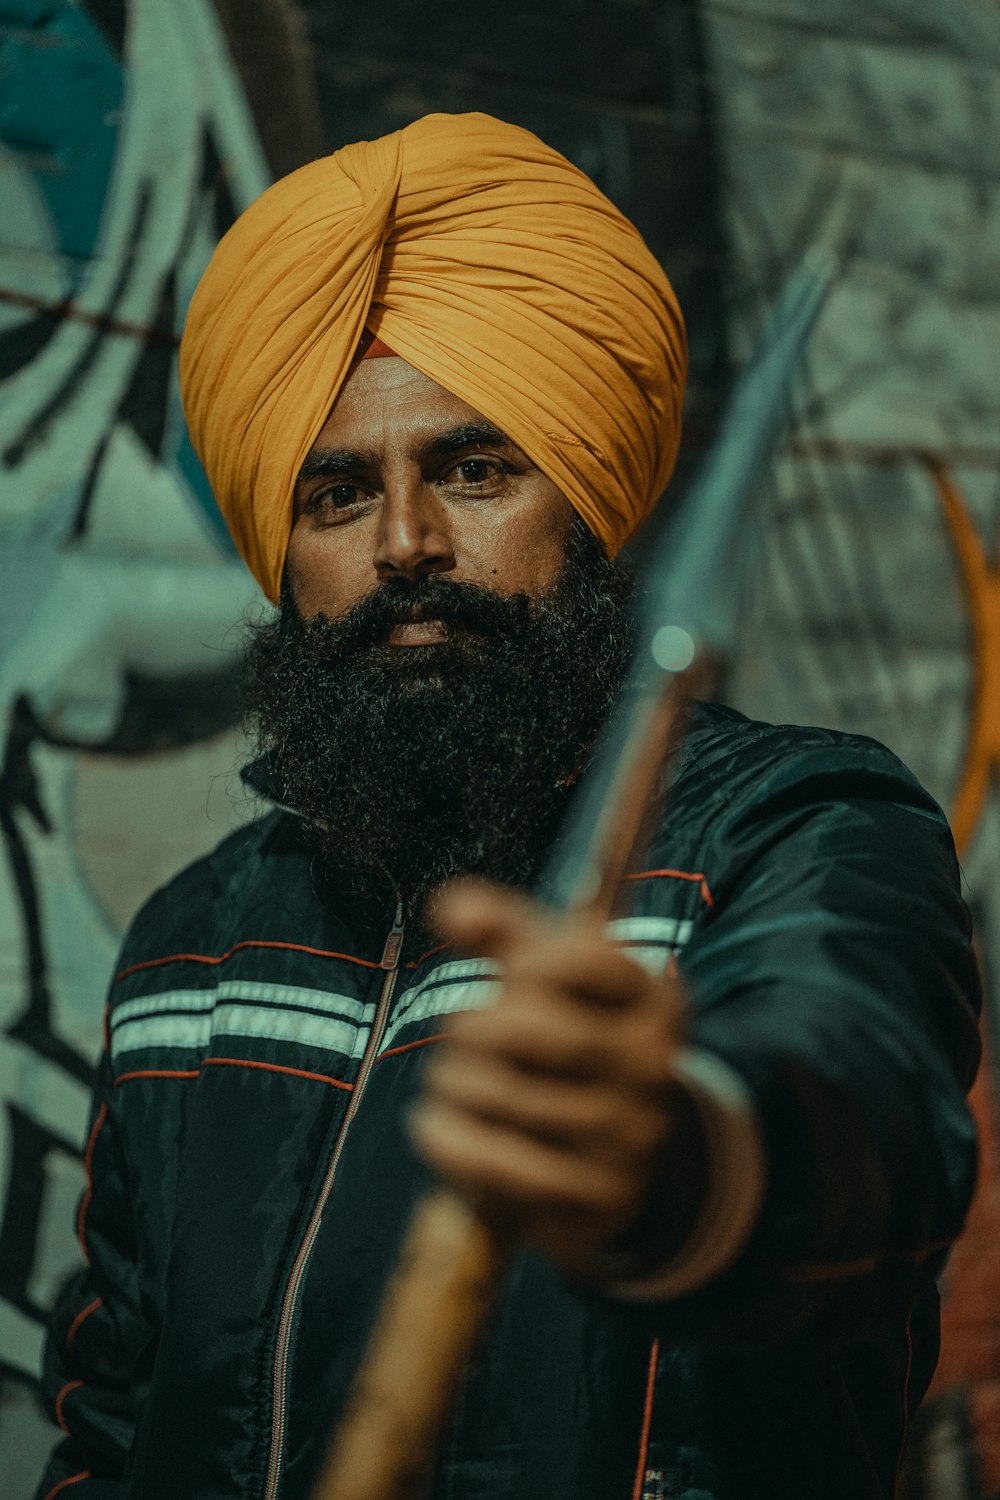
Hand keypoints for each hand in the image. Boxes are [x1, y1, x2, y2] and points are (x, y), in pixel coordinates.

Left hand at [408, 879, 688, 1274]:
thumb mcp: (547, 974)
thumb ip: (501, 930)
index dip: (525, 961)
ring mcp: (632, 1136)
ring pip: (512, 1100)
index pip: (583, 959)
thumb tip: (450, 906)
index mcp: (652, 999)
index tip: (510, 974)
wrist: (615, 1150)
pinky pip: (504, 1167)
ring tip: (447, 1080)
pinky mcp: (599, 1196)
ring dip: (453, 1084)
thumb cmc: (568, 1037)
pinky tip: (437, 1124)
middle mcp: (654, 1066)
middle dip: (475, 1028)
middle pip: (540, 1031)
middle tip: (455, 1032)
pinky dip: (451, 1142)